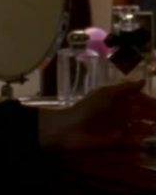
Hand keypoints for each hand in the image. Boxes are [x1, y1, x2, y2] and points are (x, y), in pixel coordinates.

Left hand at [38, 80, 155, 150]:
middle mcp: (119, 111)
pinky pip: (132, 138)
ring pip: (139, 125)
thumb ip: (125, 88)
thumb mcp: (107, 94)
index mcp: (117, 99)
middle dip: (153, 114)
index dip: (150, 101)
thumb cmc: (88, 108)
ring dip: (149, 127)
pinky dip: (140, 137)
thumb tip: (143, 80)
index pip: (139, 98)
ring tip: (155, 128)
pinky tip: (146, 136)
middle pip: (142, 112)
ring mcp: (118, 125)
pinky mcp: (116, 139)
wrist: (71, 128)